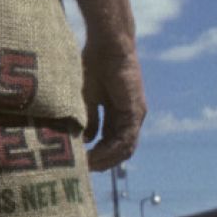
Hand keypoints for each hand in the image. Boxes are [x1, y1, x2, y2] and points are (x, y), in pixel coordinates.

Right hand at [82, 35, 145, 171]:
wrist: (108, 45)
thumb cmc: (94, 65)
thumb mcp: (86, 98)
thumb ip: (89, 118)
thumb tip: (87, 139)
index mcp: (119, 114)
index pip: (112, 142)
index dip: (98, 155)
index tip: (80, 163)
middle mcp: (131, 117)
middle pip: (121, 150)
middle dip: (102, 162)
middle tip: (83, 171)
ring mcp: (135, 115)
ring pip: (125, 148)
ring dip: (106, 160)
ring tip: (87, 167)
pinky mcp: (135, 111)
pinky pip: (125, 139)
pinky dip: (110, 151)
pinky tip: (94, 157)